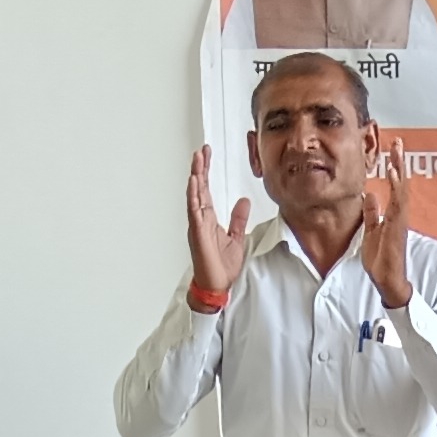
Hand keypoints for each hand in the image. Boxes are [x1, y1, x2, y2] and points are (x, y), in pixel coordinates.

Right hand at [184, 146, 249, 301]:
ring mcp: (197, 225)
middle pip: (198, 188)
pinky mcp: (197, 233)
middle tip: (201, 150)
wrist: (217, 286)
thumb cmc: (222, 267)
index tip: (206, 154)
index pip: (206, 190)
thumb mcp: (237, 237)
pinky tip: (193, 182)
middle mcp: (200, 219)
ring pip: (194, 195)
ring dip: (195, 177)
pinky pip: (194, 211)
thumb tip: (244, 201)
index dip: (206, 172)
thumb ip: (238, 219)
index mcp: (208, 218)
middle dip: (200, 168)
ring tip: (197, 159)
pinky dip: (193, 196)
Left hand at [354, 155, 412, 308]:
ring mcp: (400, 221)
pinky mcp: (397, 228)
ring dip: (400, 170)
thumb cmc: (381, 260)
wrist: (386, 280)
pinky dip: (396, 188)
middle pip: (402, 184)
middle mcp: (399, 215)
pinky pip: (398, 204)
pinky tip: (394, 174)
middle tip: (399, 142)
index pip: (396, 187)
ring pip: (402, 190)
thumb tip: (369, 195)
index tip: (393, 151)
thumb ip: (371, 213)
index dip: (395, 168)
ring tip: (398, 152)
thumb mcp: (371, 232)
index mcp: (393, 215)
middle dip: (401, 162)